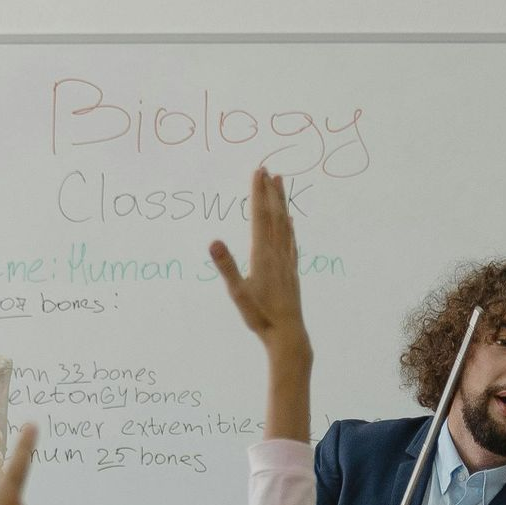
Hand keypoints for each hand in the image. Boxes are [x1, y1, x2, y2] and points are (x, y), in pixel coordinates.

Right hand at [210, 170, 309, 360]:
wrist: (288, 335)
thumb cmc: (260, 317)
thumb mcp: (238, 293)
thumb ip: (226, 266)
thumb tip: (213, 242)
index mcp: (263, 255)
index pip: (260, 216)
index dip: (258, 193)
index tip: (258, 172)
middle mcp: (277, 254)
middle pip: (274, 215)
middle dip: (270, 191)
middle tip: (268, 169)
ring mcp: (287, 262)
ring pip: (285, 225)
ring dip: (281, 203)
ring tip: (281, 183)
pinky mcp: (292, 272)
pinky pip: (291, 242)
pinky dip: (289, 227)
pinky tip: (290, 221)